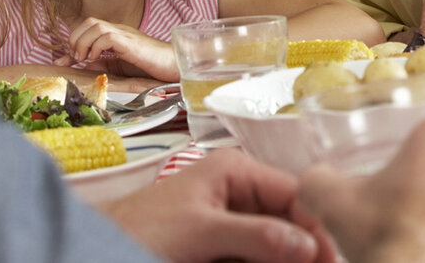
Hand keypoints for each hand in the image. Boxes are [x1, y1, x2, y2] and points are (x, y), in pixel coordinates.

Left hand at [56, 17, 178, 80]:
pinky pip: (106, 35)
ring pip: (95, 25)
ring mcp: (125, 34)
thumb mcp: (121, 67)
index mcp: (117, 34)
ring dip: (83, 42)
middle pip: (89, 21)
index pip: (89, 28)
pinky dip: (95, 46)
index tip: (63, 61)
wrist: (173, 64)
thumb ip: (105, 64)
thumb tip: (86, 65)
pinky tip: (96, 58)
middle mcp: (120, 30)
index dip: (73, 42)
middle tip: (76, 58)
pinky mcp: (130, 42)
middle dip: (75, 39)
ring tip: (84, 58)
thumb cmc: (151, 65)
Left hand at [102, 149, 335, 262]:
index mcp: (236, 171)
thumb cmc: (139, 232)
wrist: (88, 252)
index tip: (335, 257)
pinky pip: (255, 255)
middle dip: (306, 247)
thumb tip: (310, 246)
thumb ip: (256, 236)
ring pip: (275, 242)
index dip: (317, 225)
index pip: (294, 192)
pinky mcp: (220, 247)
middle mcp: (239, 191)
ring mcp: (230, 221)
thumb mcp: (201, 232)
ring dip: (288, 257)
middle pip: (289, 219)